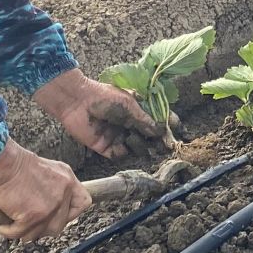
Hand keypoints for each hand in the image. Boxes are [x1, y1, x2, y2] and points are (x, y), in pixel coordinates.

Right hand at [0, 141, 90, 239]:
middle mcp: (63, 194)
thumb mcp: (47, 170)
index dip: (69, 214)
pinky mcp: (32, 217)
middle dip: (41, 227)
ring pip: (38, 233)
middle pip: (59, 225)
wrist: (2, 162)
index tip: (55, 216)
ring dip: (23, 231)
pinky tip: (2, 222)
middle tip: (27, 222)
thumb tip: (48, 208)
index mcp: (67, 180)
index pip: (82, 203)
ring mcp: (49, 207)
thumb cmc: (15, 164)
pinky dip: (8, 230)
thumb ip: (54, 187)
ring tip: (12, 221)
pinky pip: (19, 233)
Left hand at [34, 68, 164, 159]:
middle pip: (147, 137)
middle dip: (155, 141)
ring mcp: (117, 136)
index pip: (155, 120)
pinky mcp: (105, 147)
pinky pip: (119, 154)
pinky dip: (123, 152)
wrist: (77, 102)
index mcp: (135, 111)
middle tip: (162, 145)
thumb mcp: (128, 105)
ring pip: (136, 147)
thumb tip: (160, 131)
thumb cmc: (104, 97)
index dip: (165, 126)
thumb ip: (144, 120)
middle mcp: (128, 125)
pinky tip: (122, 144)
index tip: (175, 130)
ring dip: (138, 145)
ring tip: (131, 136)